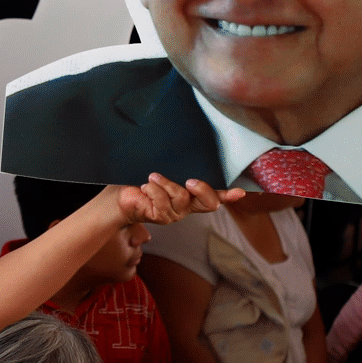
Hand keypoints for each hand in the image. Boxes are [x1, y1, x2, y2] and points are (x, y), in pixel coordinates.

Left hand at [116, 173, 242, 225]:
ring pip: (181, 197)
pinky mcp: (160, 216)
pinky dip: (153, 190)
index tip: (241, 192)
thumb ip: (177, 165)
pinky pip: (162, 202)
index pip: (215, 196)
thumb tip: (189, 145)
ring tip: (152, 177)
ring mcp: (175, 213)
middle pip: (209, 203)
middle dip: (202, 189)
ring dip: (166, 183)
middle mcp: (187, 206)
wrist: (120, 195)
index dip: (229, 196)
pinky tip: (145, 186)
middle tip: (189, 180)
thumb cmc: (143, 180)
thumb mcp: (163, 170)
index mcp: (192, 195)